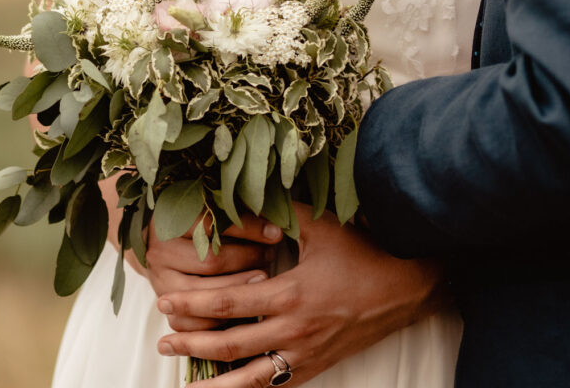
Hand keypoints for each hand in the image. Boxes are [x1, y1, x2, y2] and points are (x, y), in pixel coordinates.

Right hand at [144, 213, 282, 331]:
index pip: (214, 224)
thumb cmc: (195, 224)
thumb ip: (235, 212)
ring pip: (202, 293)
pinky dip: (219, 320)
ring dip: (237, 291)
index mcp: (173, 221)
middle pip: (210, 261)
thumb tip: (274, 217)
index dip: (249, 229)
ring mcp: (160, 281)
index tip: (276, 233)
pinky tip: (243, 309)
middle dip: (246, 260)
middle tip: (271, 257)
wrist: (159, 245)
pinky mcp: (166, 307)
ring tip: (263, 282)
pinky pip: (191, 322)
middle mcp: (161, 251)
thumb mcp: (210, 210)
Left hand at [155, 203, 449, 385]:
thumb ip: (281, 213)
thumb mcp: (322, 226)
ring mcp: (305, 355)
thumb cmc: (363, 252)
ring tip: (185, 386)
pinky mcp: (317, 367)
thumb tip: (243, 199)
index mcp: (291, 294)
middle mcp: (294, 331)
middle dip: (192, 344)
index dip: (194, 305)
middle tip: (162, 342)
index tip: (165, 301)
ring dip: (214, 383)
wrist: (406, 288)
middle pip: (231, 345)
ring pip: (250, 379)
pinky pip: (276, 387)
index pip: (229, 304)